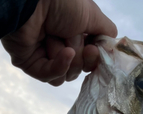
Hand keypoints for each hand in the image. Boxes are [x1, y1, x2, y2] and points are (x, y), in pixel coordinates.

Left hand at [1, 0, 116, 85]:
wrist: (34, 2)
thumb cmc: (62, 2)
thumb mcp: (92, 14)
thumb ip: (105, 32)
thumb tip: (111, 47)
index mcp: (74, 34)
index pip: (88, 59)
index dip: (94, 58)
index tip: (94, 50)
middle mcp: (60, 46)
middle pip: (78, 69)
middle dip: (80, 56)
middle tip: (81, 45)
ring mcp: (45, 57)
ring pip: (65, 76)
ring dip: (67, 58)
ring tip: (59, 38)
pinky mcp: (31, 65)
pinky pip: (51, 77)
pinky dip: (60, 66)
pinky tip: (65, 53)